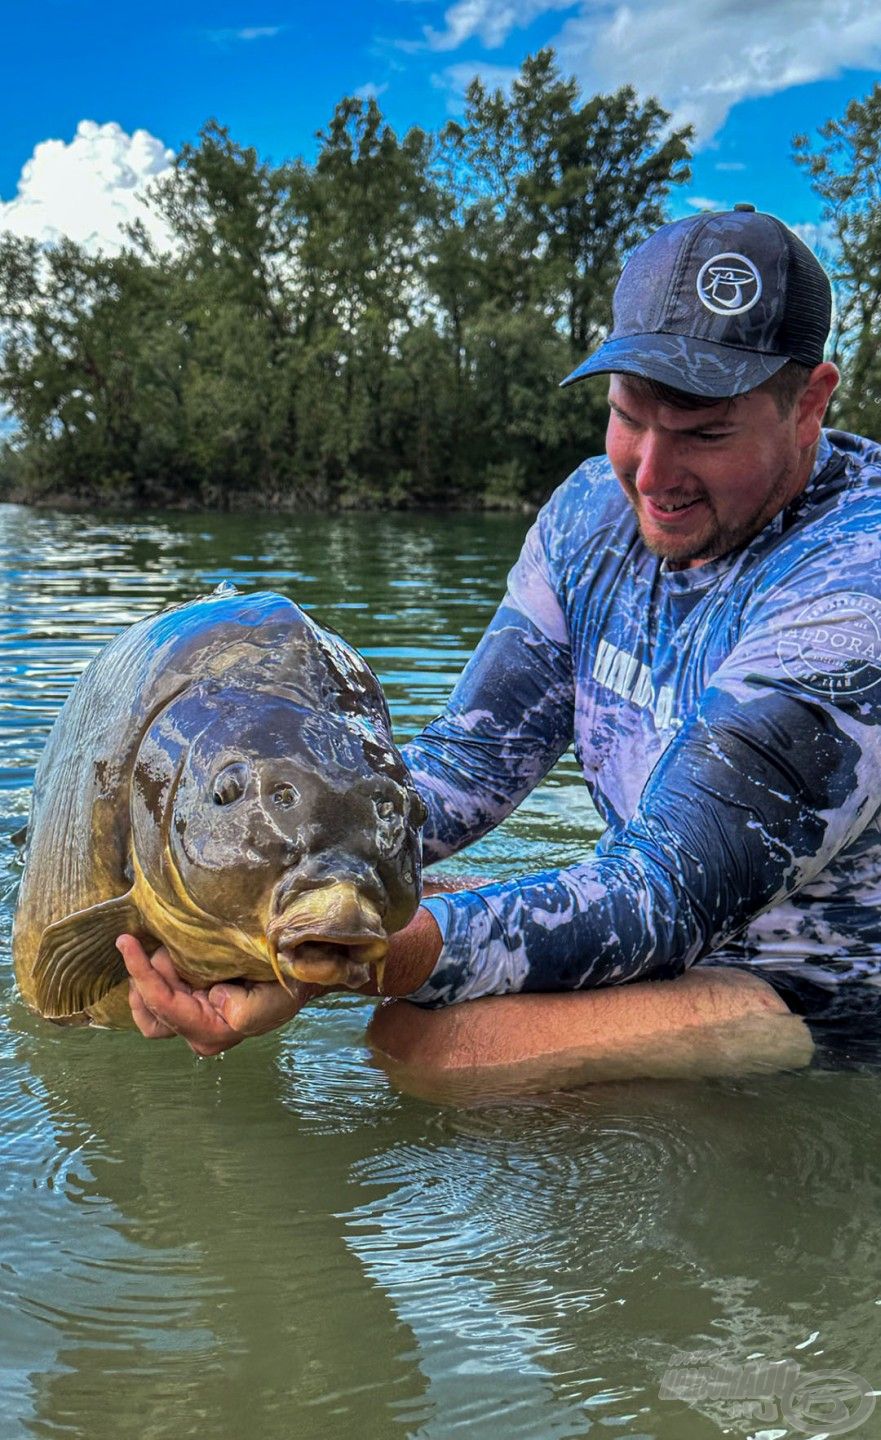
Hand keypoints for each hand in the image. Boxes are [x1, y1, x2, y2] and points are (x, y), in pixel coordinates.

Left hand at [116, 935, 310, 1057]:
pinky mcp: (194, 1004)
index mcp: (211, 1031)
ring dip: (150, 976)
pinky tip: (168, 957)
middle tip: (161, 942)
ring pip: (149, 1006)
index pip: (163, 1004)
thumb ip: (243, 1008)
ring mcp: (193, 1019)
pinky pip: (160, 997)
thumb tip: (212, 996)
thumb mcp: (272, 999)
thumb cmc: (288, 987)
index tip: (126, 942)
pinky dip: (156, 977)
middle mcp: (197, 1031)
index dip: (141, 973)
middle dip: (147, 974)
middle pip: (148, 1008)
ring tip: (170, 950)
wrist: (301, 977)